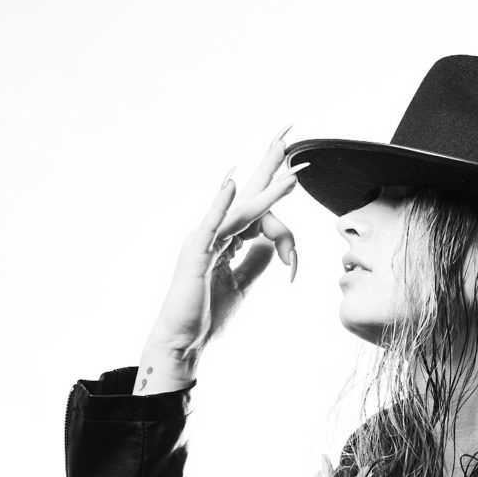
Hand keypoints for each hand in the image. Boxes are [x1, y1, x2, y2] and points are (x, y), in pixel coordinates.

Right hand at [145, 126, 310, 364]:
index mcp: (225, 240)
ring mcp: (203, 240)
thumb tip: (273, 246)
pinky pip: (212, 224)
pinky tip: (232, 183)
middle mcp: (213, 232)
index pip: (257, 212)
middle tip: (288, 134)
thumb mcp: (241, 285)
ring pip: (241, 209)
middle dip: (269, 166)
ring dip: (268, 192)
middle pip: (247, 194)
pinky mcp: (196, 253)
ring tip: (292, 175)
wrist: (182, 342)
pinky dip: (222, 203)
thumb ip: (255, 262)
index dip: (279, 210)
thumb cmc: (206, 316)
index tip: (294, 233)